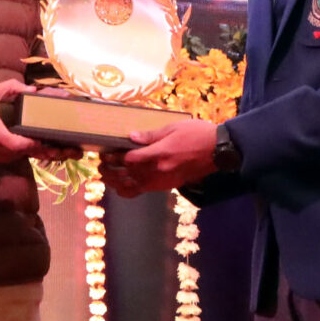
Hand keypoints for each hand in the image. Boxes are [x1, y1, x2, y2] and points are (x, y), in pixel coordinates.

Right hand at [0, 79, 64, 164]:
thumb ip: (13, 87)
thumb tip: (32, 90)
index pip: (16, 145)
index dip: (30, 144)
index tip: (38, 140)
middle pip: (13, 154)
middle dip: (26, 148)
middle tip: (36, 142)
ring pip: (6, 159)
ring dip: (16, 153)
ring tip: (24, 144)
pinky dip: (4, 154)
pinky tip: (9, 147)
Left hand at [100, 119, 219, 193]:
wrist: (219, 151)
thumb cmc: (198, 134)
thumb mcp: (173, 128)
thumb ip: (151, 136)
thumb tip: (131, 137)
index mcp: (160, 153)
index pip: (129, 159)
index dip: (114, 157)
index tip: (105, 153)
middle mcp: (160, 170)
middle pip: (128, 175)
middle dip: (111, 171)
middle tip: (100, 165)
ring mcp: (164, 180)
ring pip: (134, 187)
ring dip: (117, 183)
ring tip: (107, 177)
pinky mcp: (168, 186)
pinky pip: (145, 191)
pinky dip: (131, 190)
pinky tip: (122, 186)